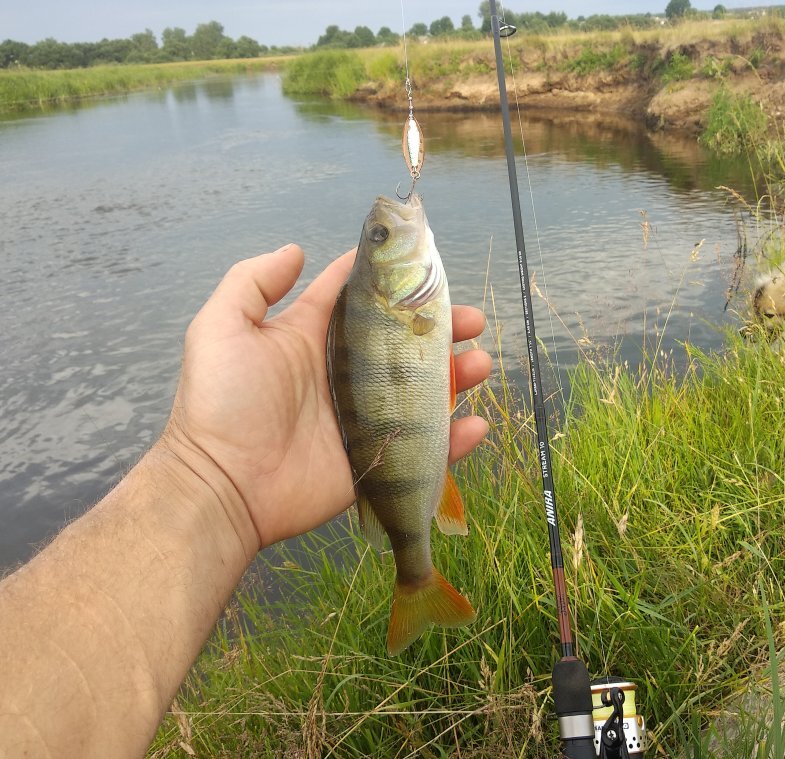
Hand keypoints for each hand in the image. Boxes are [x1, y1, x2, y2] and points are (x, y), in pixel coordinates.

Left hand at [160, 243, 490, 552]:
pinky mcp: (377, 459)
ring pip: (425, 390)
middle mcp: (345, 373)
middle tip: (471, 319)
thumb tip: (296, 250)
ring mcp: (366, 418)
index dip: (392, 281)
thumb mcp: (221, 328)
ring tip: (480, 364)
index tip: (425, 264)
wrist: (223, 486)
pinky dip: (456, 438)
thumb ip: (253, 282)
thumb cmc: (221, 403)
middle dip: (442, 327)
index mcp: (314, 338)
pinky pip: (426, 447)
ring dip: (459, 375)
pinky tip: (476, 424)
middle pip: (404, 342)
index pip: (360, 299)